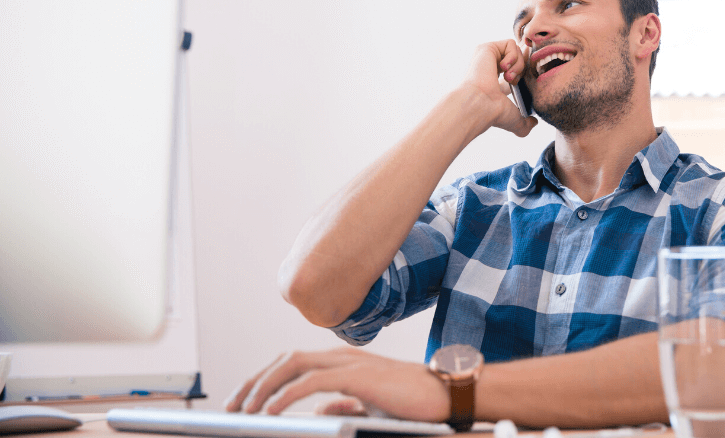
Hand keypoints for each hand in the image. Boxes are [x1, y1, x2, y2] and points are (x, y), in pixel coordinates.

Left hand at [224, 347, 449, 421]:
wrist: (447, 396)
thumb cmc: (414, 403)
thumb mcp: (370, 408)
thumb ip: (344, 407)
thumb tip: (318, 412)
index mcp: (344, 363)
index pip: (294, 363)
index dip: (264, 379)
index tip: (244, 400)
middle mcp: (342, 357)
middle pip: (286, 359)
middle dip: (254, 380)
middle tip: (233, 405)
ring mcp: (350, 363)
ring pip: (293, 364)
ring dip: (263, 386)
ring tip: (245, 408)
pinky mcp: (359, 376)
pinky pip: (312, 381)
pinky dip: (286, 394)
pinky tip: (271, 410)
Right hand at [456, 39, 537, 137]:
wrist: (480, 104)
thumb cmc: (492, 113)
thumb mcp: (514, 118)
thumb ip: (525, 123)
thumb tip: (534, 123)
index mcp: (494, 82)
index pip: (512, 72)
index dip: (523, 71)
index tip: (529, 76)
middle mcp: (489, 68)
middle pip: (516, 57)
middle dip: (522, 67)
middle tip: (515, 81)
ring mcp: (487, 57)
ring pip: (516, 50)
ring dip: (518, 64)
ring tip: (509, 78)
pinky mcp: (486, 48)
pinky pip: (510, 43)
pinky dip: (513, 56)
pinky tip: (505, 69)